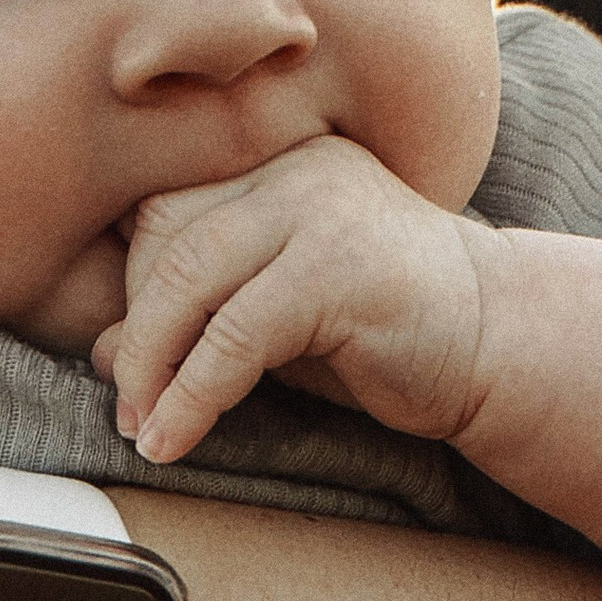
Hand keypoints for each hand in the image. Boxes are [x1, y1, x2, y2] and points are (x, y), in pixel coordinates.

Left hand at [94, 133, 493, 465]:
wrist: (501, 346)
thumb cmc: (383, 335)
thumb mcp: (272, 322)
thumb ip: (197, 317)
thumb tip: (100, 351)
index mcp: (273, 162)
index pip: (161, 209)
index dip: (129, 291)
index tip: (125, 370)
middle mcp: (293, 168)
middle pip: (162, 235)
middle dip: (135, 331)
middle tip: (129, 408)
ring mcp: (318, 206)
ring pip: (187, 278)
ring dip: (151, 365)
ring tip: (145, 428)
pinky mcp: (337, 264)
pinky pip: (233, 332)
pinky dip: (192, 394)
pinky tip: (174, 438)